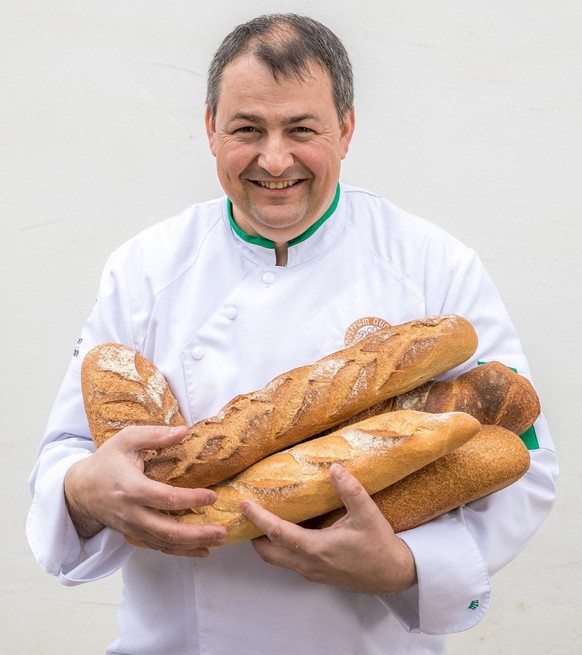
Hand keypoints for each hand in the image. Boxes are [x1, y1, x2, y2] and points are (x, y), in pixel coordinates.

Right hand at [64, 425, 226, 556]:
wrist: (80, 489)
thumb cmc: (106, 461)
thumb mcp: (126, 439)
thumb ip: (155, 435)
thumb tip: (184, 431)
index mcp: (131, 487)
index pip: (166, 499)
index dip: (191, 499)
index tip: (212, 496)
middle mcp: (132, 513)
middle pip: (168, 530)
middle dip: (198, 533)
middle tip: (222, 530)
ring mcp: (132, 527)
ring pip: (165, 543)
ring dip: (193, 544)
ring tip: (218, 540)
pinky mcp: (134, 534)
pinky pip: (159, 547)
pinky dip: (181, 552)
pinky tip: (201, 550)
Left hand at [241, 463, 416, 594]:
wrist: (393, 574)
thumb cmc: (379, 546)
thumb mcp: (368, 514)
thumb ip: (351, 491)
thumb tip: (334, 468)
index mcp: (316, 549)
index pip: (277, 533)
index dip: (258, 518)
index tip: (244, 504)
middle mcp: (308, 564)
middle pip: (268, 553)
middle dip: (253, 535)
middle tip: (247, 514)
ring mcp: (312, 572)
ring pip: (278, 560)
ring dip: (267, 542)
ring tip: (263, 520)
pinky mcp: (318, 574)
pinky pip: (291, 561)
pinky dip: (281, 547)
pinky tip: (290, 530)